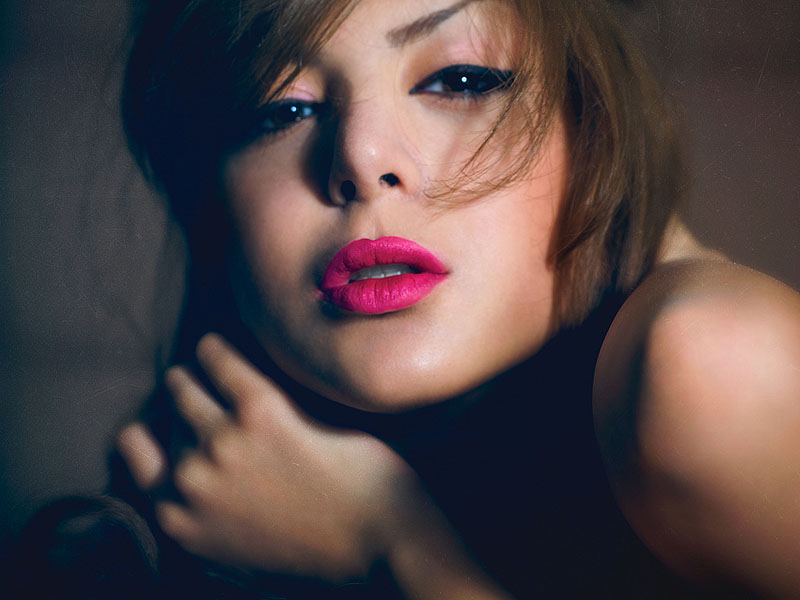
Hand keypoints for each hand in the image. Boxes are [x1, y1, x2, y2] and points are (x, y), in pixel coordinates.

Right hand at [118, 333, 413, 581]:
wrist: (380, 538)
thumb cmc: (321, 547)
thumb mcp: (240, 551)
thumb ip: (207, 514)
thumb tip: (188, 479)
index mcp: (182, 521)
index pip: (137, 461)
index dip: (150, 439)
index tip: (160, 425)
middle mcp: (192, 482)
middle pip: (169, 424)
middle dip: (180, 407)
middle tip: (189, 389)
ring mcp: (223, 445)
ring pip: (186, 391)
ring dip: (190, 377)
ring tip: (200, 364)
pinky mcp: (262, 413)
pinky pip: (224, 367)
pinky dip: (217, 352)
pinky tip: (215, 345)